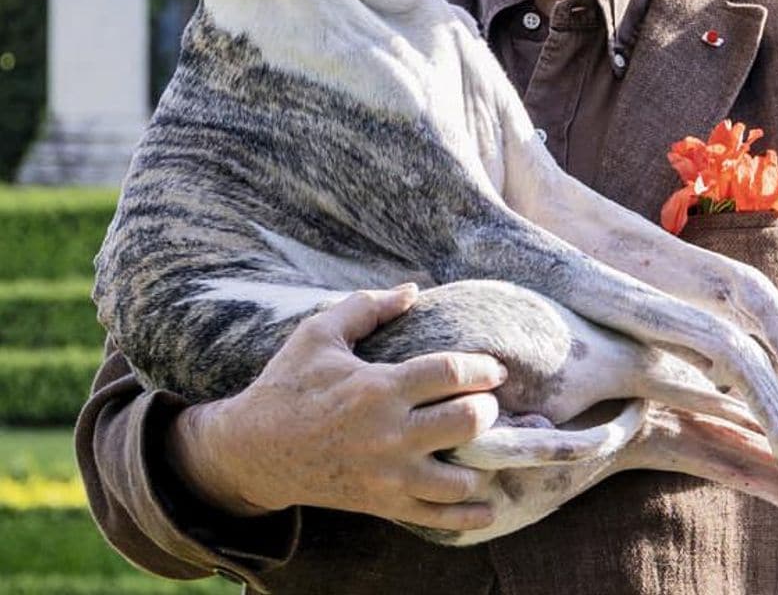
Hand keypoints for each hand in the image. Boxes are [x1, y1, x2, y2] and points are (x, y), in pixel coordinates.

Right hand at [164, 284, 505, 531]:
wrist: (253, 450)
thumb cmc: (289, 384)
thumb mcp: (319, 334)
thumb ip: (368, 307)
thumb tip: (412, 289)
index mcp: (379, 387)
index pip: (450, 373)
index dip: (483, 368)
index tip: (495, 369)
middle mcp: (389, 434)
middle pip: (465, 422)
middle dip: (488, 409)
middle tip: (488, 402)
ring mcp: (387, 475)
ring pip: (459, 478)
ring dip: (483, 460)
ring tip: (483, 444)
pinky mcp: (382, 504)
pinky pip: (436, 518)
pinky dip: (470, 515)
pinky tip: (489, 505)